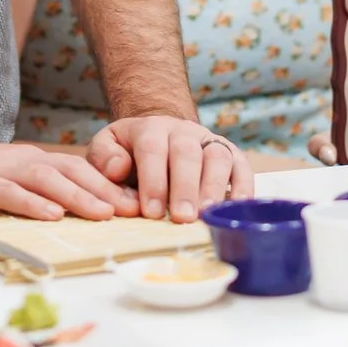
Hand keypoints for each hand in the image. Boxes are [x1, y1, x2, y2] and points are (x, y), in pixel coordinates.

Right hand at [0, 139, 134, 220]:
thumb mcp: (6, 184)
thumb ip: (37, 193)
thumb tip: (77, 216)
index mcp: (29, 161)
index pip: (77, 170)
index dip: (108, 185)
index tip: (137, 205)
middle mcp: (17, 160)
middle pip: (68, 171)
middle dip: (104, 190)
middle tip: (133, 211)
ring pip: (43, 178)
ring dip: (76, 196)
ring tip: (102, 214)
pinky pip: (4, 191)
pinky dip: (29, 202)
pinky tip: (50, 214)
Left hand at [85, 116, 251, 222]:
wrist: (159, 135)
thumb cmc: (130, 152)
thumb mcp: (107, 147)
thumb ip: (104, 157)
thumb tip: (119, 169)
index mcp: (150, 129)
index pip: (152, 150)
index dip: (153, 181)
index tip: (152, 212)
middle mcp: (183, 131)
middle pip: (187, 154)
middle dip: (184, 187)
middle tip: (182, 218)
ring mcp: (209, 141)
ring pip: (217, 157)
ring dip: (214, 186)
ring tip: (208, 214)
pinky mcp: (231, 154)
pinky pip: (242, 167)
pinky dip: (244, 187)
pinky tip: (238, 208)